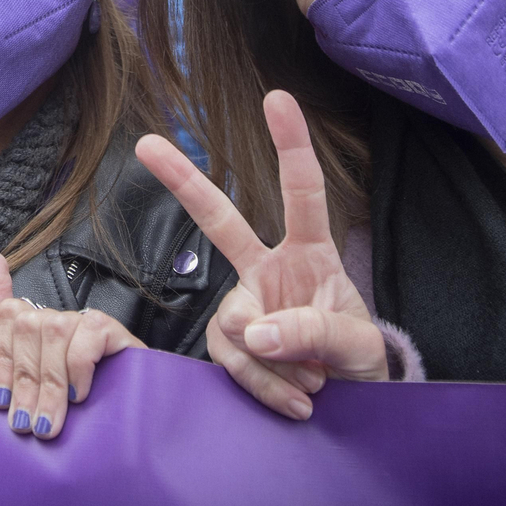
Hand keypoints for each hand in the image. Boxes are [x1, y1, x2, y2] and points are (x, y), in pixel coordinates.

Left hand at [0, 252, 142, 439]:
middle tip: (26, 423)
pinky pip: (89, 334)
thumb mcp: (13, 377)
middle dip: (24, 380)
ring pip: (55, 329)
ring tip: (48, 423)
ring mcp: (86, 324)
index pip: (6, 314)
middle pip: (29, 325)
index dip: (0, 358)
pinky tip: (78, 396)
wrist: (112, 439)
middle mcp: (59, 320)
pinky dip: (78, 367)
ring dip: (49, 382)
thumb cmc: (58, 414)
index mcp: (32, 330)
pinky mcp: (115, 332)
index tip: (0, 401)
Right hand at [135, 90, 386, 420]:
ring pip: (234, 323)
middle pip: (220, 220)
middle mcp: (268, 270)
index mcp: (310, 253)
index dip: (291, 145)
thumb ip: (314, 332)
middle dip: (183, 181)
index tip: (277, 98)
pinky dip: (263, 386)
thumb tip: (256, 332)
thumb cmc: (358, 360)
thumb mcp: (358, 347)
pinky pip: (231, 361)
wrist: (348, 407)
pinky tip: (293, 400)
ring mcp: (244, 305)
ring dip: (276, 365)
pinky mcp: (228, 343)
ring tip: (313, 384)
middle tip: (146, 144)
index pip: (303, 193)